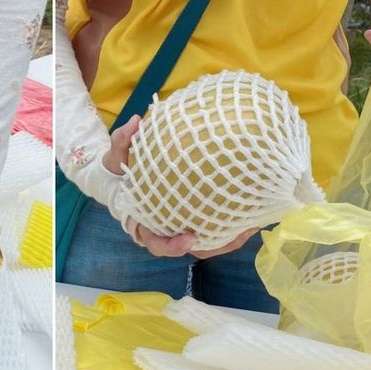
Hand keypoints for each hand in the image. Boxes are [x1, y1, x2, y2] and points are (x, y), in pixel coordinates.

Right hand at [105, 115, 258, 257]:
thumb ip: (122, 140)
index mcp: (144, 222)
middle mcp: (165, 228)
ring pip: (209, 242)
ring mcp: (181, 225)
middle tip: (238, 232)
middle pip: (192, 248)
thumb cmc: (120, 170)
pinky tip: (252, 213)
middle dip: (216, 245)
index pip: (156, 242)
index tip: (190, 237)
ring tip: (254, 224)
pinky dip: (233, 225)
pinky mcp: (195, 217)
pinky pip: (215, 228)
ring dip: (232, 237)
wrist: (124, 176)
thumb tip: (135, 121)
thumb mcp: (116, 155)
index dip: (172, 245)